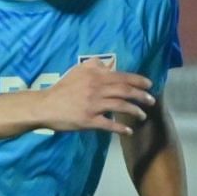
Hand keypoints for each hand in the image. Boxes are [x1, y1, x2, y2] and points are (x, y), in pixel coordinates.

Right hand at [36, 62, 154, 134]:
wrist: (46, 105)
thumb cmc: (63, 88)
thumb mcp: (77, 71)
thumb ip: (93, 65)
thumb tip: (107, 64)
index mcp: (95, 76)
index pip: (122, 76)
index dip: (138, 81)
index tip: (149, 85)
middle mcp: (96, 88)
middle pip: (125, 91)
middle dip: (141, 96)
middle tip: (151, 100)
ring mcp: (93, 105)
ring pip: (120, 106)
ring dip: (135, 111)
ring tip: (143, 115)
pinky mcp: (88, 120)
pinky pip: (109, 124)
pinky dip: (121, 128)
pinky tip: (129, 131)